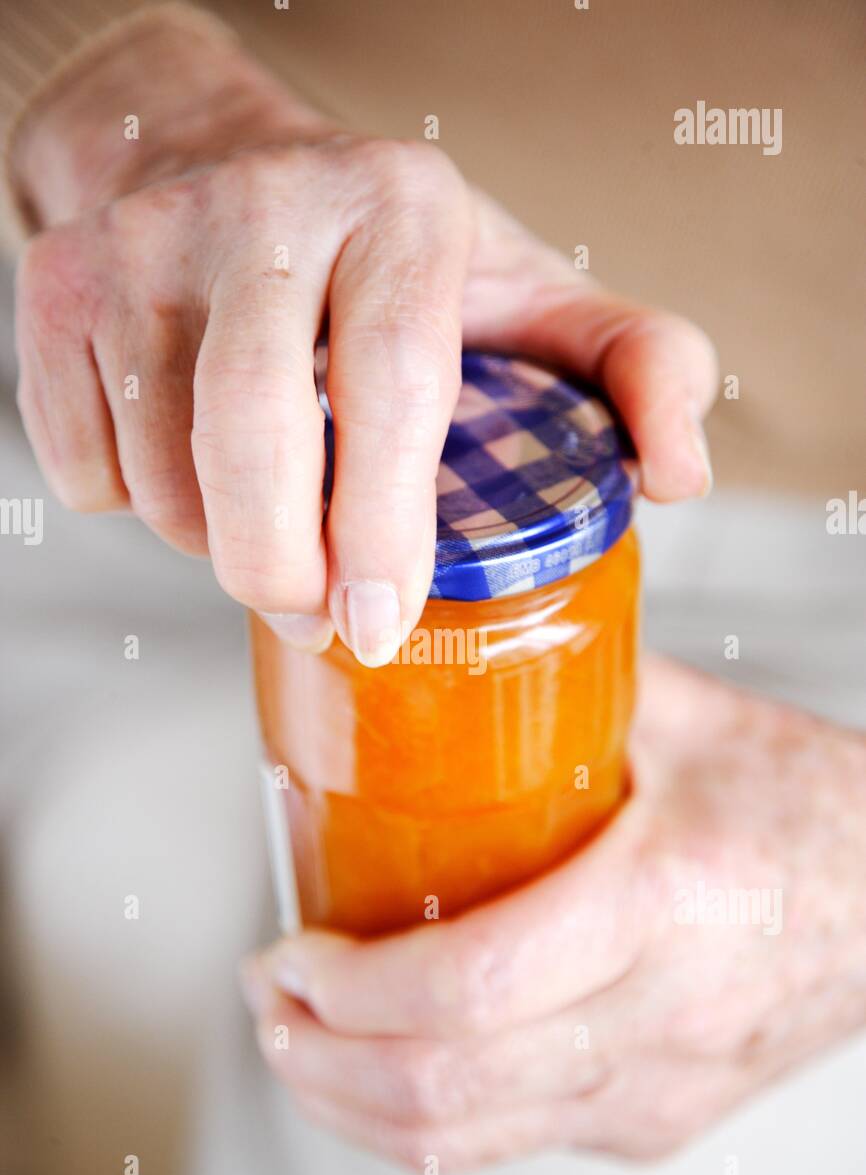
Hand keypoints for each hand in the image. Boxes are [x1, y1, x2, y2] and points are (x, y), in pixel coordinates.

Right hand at [13, 7, 715, 664]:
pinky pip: (85, 467)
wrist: (219, 153)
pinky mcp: (55, 284)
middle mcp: (265, 208)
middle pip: (250, 442)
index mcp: (400, 211)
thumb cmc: (392, 259)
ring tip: (262, 512)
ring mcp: (143, 240)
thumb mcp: (532, 296)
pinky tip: (180, 459)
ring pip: (160, 476)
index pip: (392, 388)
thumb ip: (636, 367)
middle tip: (311, 614)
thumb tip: (680, 477)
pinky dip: (133, 503)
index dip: (382, 530)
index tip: (377, 627)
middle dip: (278, 569)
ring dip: (213, 541)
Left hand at [241, 656, 865, 1172]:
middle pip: (447, 1089)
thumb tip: (447, 646)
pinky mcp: (651, 1124)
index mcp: (666, 906)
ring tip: (299, 1041)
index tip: (291, 949)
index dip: (351, 987)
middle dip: (319, 1057)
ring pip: (464, 1144)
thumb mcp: (690, 720)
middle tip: (272, 998)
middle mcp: (661, 1021)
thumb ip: (569, 675)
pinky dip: (416, 1117)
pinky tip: (381, 1065)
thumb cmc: (806, 807)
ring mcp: (656, 1091)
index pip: (474, 986)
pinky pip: (507, 1146)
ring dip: (348, 1102)